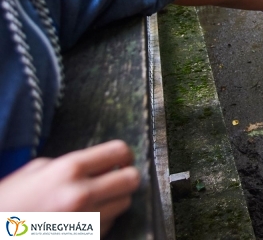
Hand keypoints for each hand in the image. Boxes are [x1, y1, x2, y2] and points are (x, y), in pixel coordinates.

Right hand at [0, 140, 139, 235]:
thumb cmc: (10, 201)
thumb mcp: (37, 170)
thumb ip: (74, 163)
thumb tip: (102, 163)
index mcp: (69, 169)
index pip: (119, 151)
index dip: (125, 154)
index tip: (122, 159)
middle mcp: (81, 194)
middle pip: (132, 179)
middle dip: (126, 177)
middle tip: (115, 179)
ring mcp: (85, 221)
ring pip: (123, 204)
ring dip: (114, 201)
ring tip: (93, 201)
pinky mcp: (87, 239)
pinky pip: (108, 225)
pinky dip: (101, 220)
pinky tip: (81, 219)